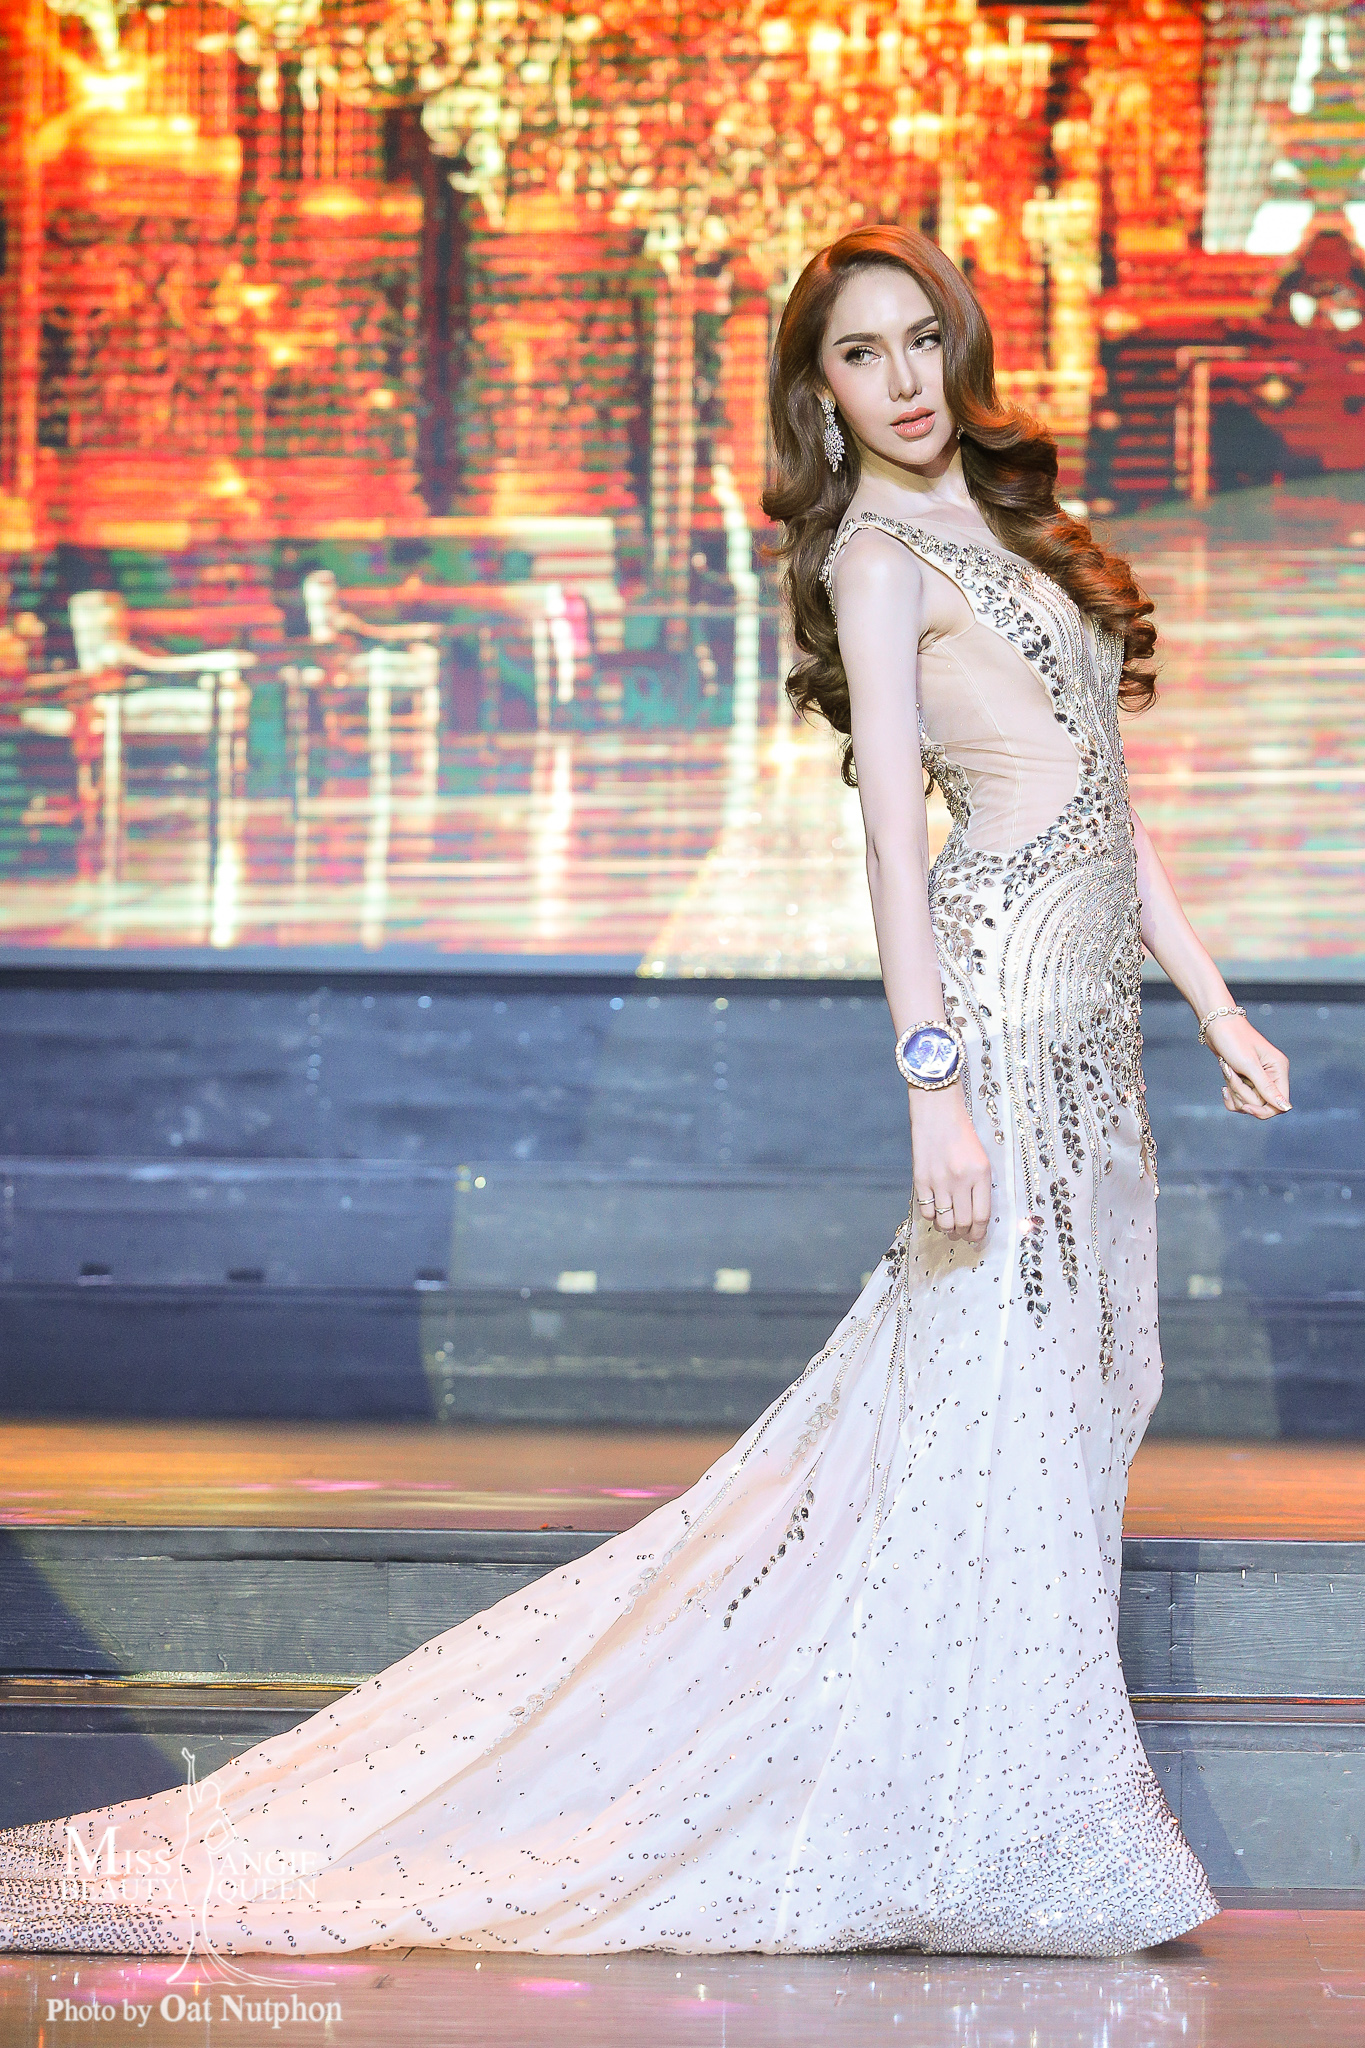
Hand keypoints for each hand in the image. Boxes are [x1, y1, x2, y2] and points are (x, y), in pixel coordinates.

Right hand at [909, 1086, 991, 1243]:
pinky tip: (935, 1212)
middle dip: (964, 1234)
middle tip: (962, 1235)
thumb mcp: (981, 1159)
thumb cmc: (962, 1133)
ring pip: (944, 1222)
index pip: (982, 1216)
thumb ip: (980, 1186)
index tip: (976, 1237)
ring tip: (949, 1227)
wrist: (937, 1111)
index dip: (979, 1233)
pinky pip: (926, 1211)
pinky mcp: (920, 1179)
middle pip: (963, 1223)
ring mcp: (939, 1180)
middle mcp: (960, 1180)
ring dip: (947, 1229)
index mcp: (981, 1174)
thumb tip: (975, 1216)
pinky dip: (931, 1217)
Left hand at [1204, 1012, 1289, 1117]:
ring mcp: (1258, 1079)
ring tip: (1227, 1070)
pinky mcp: (1245, 1080)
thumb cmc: (1233, 1040)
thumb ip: (1267, 1088)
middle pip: (1260, 1104)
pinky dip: (1230, 1095)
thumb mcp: (1249, 1065)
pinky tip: (1224, 1086)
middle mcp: (1272, 1075)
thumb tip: (1286, 1107)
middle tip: (1232, 1073)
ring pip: (1248, 1103)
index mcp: (1279, 1069)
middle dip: (1242, 1093)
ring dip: (1234, 1090)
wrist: (1215, 1026)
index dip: (1263, 1110)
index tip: (1246, 1107)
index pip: (1279, 1104)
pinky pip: (1239, 1100)